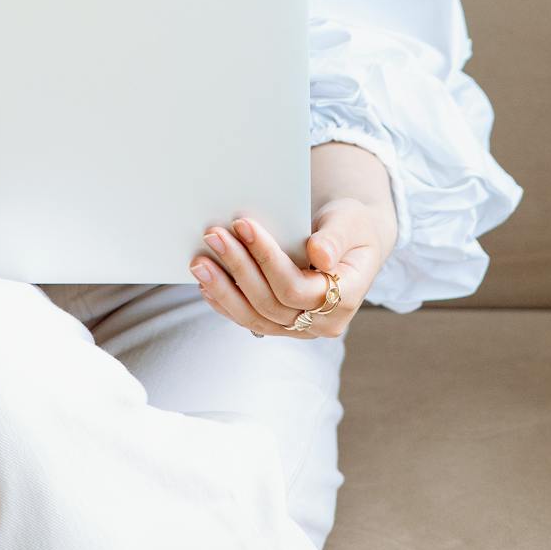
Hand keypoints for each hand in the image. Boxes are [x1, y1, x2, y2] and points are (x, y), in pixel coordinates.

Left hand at [187, 195, 395, 337]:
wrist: (351, 241)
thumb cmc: (352, 227)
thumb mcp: (352, 222)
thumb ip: (336, 237)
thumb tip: (320, 255)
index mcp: (345, 298)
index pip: (296, 287)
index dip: (267, 258)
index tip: (243, 225)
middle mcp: (322, 322)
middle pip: (271, 303)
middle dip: (238, 267)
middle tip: (213, 235)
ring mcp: (300, 327)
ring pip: (255, 317)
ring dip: (223, 289)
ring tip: (199, 262)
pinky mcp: (281, 323)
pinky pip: (248, 319)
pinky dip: (225, 302)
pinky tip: (205, 282)